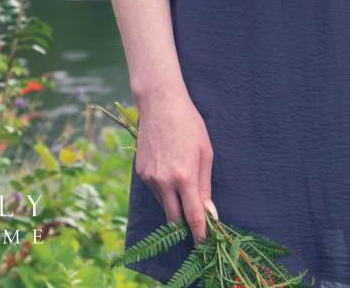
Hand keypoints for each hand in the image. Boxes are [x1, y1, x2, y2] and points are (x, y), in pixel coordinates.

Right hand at [135, 87, 215, 245]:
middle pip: (174, 220)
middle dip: (185, 227)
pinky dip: (164, 192)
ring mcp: (150, 178)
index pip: (193, 217)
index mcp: (184, 177)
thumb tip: (209, 212)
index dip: (200, 235)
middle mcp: (164, 182)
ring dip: (175, 206)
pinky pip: (155, 191)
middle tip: (196, 227)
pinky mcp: (141, 173)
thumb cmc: (189, 124)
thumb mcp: (205, 152)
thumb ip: (205, 185)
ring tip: (184, 189)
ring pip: (164, 205)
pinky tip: (170, 173)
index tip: (204, 246)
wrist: (160, 104)